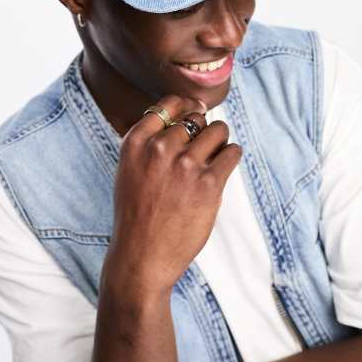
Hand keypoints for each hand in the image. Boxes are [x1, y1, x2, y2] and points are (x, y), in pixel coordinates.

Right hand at [103, 94, 242, 297]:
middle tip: (202, 148)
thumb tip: (189, 117)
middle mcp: (160, 148)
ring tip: (216, 155)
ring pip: (218, 130)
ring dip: (220, 140)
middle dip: (202, 130)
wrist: (141, 257)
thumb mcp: (129, 170)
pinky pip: (232, 152)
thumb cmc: (137, 214)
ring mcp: (185, 165)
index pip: (168, 104)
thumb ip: (150, 143)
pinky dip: (231, 155)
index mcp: (136, 143)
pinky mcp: (208, 184)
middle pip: (196, 118)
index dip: (186, 107)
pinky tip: (224, 165)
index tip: (195, 112)